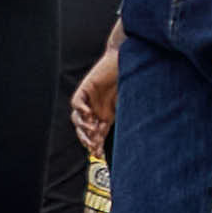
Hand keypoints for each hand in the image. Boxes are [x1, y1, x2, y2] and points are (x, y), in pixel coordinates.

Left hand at [69, 33, 120, 153]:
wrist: (124, 58)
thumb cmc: (130, 78)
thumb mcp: (128, 104)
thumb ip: (125, 118)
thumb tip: (134, 140)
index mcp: (105, 114)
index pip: (96, 134)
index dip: (96, 144)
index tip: (99, 154)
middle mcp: (95, 108)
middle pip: (84, 129)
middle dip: (87, 139)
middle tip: (92, 147)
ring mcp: (89, 99)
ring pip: (77, 118)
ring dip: (83, 127)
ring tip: (92, 130)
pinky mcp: (85, 89)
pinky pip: (77, 103)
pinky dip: (81, 109)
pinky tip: (89, 114)